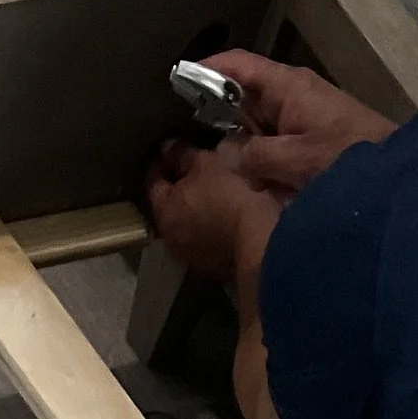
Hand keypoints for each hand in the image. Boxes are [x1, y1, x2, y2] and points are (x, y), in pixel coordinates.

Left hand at [144, 137, 277, 283]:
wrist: (264, 241)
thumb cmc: (231, 195)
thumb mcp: (206, 163)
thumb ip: (183, 155)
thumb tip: (168, 149)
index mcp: (163, 213)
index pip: (153, 181)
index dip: (161, 162)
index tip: (170, 148)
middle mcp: (172, 241)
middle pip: (170, 207)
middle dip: (179, 189)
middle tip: (192, 170)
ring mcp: (195, 259)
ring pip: (190, 226)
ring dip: (197, 210)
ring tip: (213, 193)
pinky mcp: (217, 269)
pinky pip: (209, 240)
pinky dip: (212, 227)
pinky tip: (227, 215)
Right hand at [200, 48, 396, 198]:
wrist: (401, 184)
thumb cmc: (350, 161)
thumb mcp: (297, 159)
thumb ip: (256, 156)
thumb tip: (228, 158)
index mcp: (288, 87)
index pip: (238, 66)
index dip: (206, 71)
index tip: (178, 84)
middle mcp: (295, 98)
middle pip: (245, 97)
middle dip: (218, 115)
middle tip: (188, 138)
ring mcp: (306, 121)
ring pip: (260, 126)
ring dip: (240, 143)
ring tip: (212, 162)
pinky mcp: (316, 146)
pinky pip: (277, 146)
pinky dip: (260, 158)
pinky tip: (248, 179)